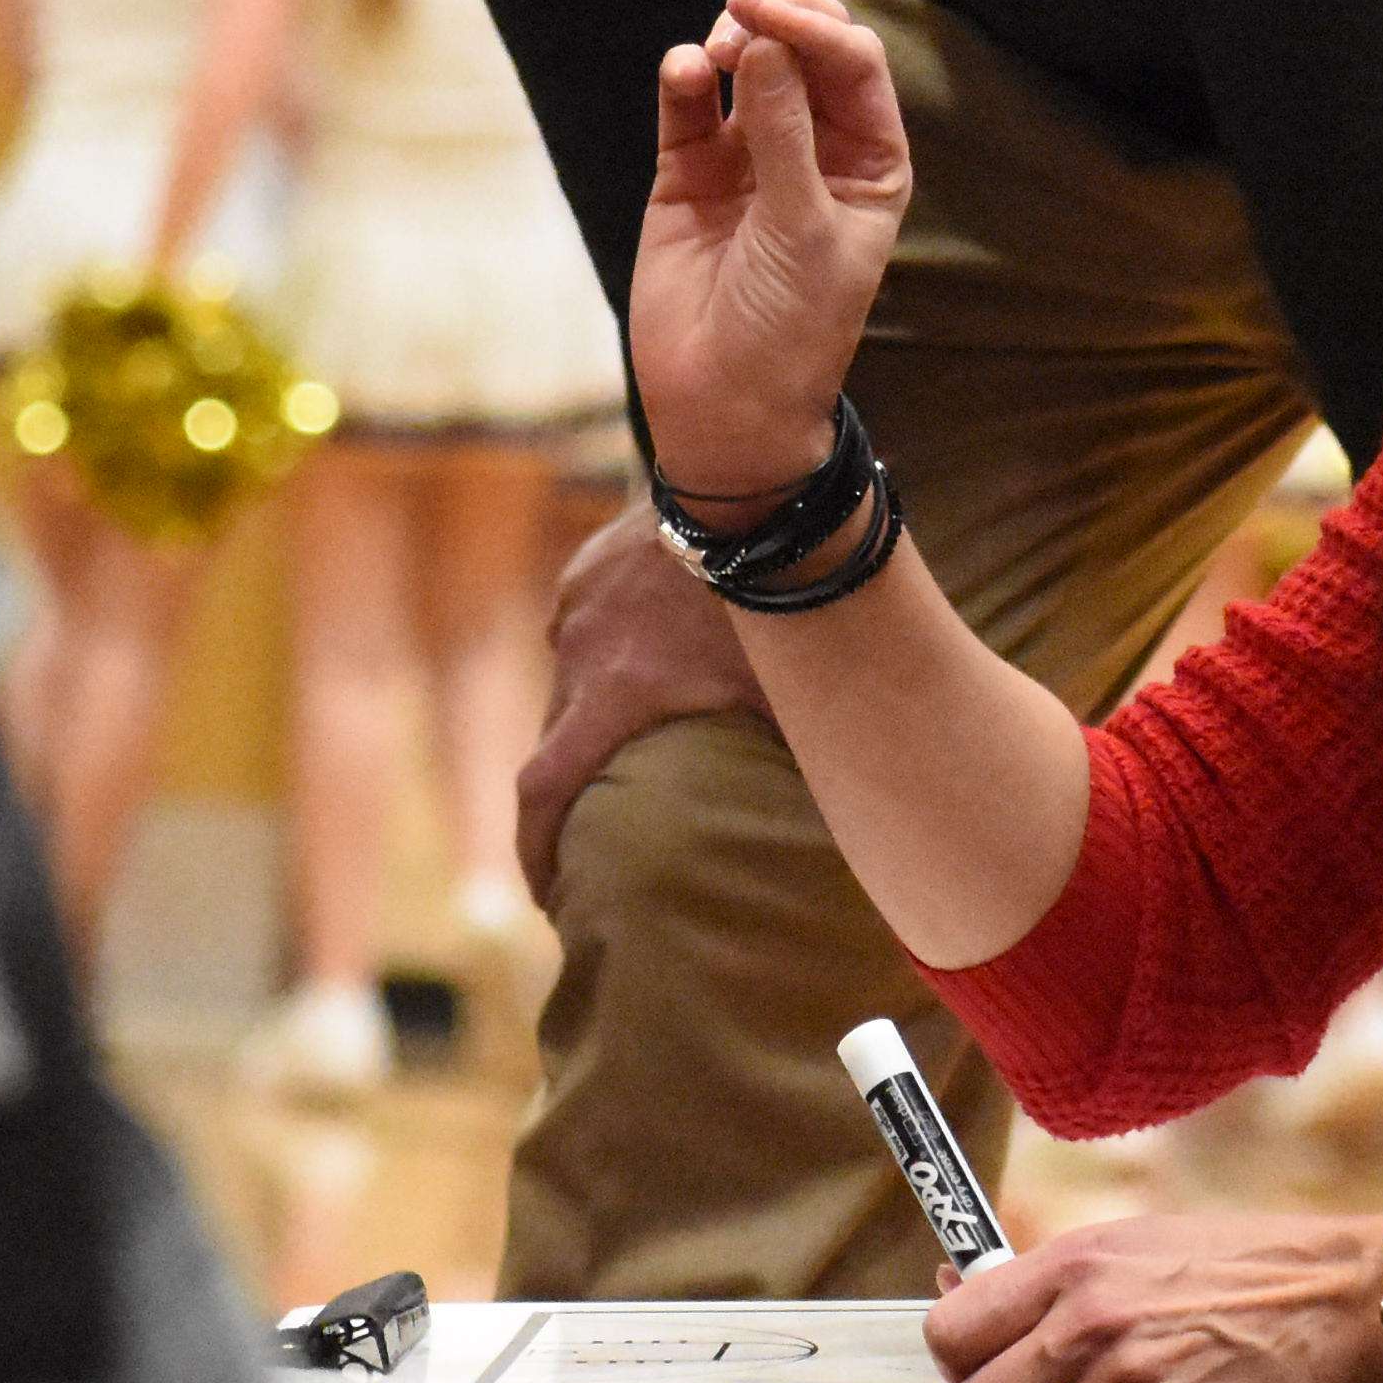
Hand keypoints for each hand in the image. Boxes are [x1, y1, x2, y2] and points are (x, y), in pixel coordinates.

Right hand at [509, 495, 765, 908]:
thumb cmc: (773, 596)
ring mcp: (575, 605)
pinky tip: (648, 642)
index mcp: (612, 697)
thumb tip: (849, 821)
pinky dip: (608, 647)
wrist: (745, 488)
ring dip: (597, 705)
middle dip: (575, 784)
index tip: (541, 894)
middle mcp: (578, 654)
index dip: (533, 852)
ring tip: (640, 719)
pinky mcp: (586, 566)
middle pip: (558, 738)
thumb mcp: (783, 688)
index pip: (541, 794)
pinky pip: (586, 623)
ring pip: (575, 676)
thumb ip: (790, 756)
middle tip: (601, 822)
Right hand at [630, 0, 908, 508]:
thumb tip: (765, 43)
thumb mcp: (802, 229)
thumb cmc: (792, 328)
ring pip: (744, 64)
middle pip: (804, 50)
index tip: (771, 14)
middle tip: (744, 8)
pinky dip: (683, 77)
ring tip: (714, 52)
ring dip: (732, 41)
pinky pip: (687, 105)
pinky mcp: (687, 172)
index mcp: (869, 161)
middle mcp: (814, 148)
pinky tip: (683, 74)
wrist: (725, 406)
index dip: (817, 30)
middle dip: (779, 17)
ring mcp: (748, 155)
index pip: (853, 67)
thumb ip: (782, 133)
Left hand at [921, 1211, 1382, 1382]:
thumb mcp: (1129, 1241)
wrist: (1339, 1293)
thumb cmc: (1235, 1263)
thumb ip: (1042, 1277)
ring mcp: (1130, 1381)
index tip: (976, 1374)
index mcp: (1069, 1264)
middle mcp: (1088, 1323)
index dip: (956, 1365)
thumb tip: (954, 1289)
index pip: (950, 1332)